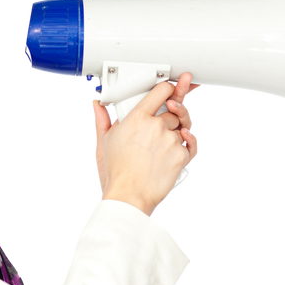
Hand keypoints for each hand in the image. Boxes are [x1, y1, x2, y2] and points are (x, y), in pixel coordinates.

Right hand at [90, 72, 200, 199]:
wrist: (129, 195)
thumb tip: (96, 105)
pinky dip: (181, 150)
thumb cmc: (117, 172)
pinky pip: (188, 146)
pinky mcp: (181, 155)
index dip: (167, 89)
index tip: (169, 91)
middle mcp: (156, 126)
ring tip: (159, 148)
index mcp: (137, 118)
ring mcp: (170, 140)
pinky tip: (169, 154)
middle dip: (168, 119)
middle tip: (159, 129)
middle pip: (173, 112)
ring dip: (174, 135)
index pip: (161, 91)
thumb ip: (102, 119)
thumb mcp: (104, 142)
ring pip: (181, 129)